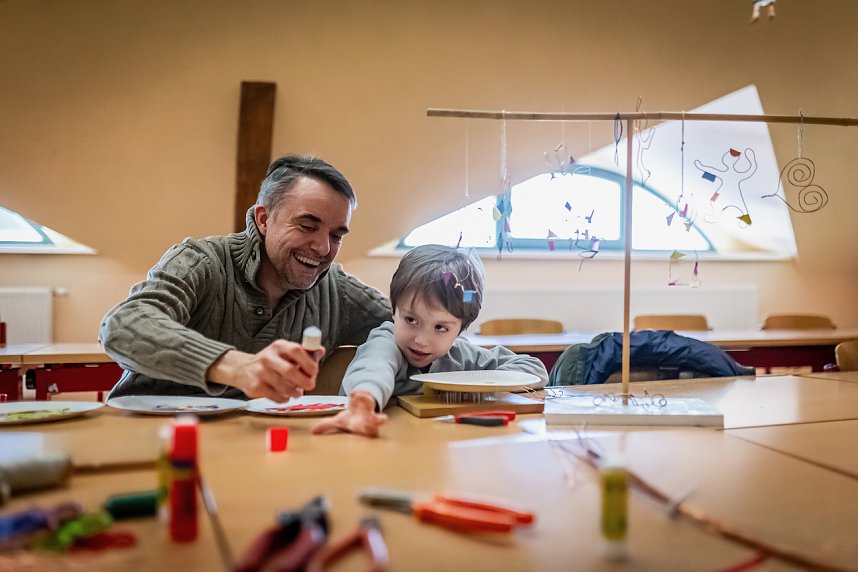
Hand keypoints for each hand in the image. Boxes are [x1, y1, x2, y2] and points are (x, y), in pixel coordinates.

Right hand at [207, 340, 325, 401]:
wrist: (243, 369)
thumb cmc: (270, 362)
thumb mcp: (285, 352)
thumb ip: (303, 353)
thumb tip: (320, 351)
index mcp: (279, 346)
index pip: (296, 350)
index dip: (308, 362)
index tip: (314, 371)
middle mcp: (268, 357)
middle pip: (289, 371)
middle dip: (304, 381)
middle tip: (310, 385)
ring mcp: (260, 372)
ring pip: (283, 387)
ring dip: (294, 392)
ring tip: (297, 392)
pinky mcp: (255, 387)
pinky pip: (276, 396)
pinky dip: (284, 398)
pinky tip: (285, 395)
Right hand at [312, 391, 387, 437]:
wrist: (359, 407)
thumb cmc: (351, 418)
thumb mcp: (339, 422)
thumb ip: (327, 427)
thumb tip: (312, 432)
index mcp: (362, 427)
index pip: (368, 431)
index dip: (369, 431)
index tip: (365, 431)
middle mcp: (369, 417)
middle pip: (377, 420)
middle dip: (379, 420)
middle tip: (382, 419)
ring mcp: (369, 406)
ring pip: (371, 403)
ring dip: (365, 400)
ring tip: (356, 396)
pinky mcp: (367, 396)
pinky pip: (366, 393)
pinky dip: (359, 392)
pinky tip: (352, 393)